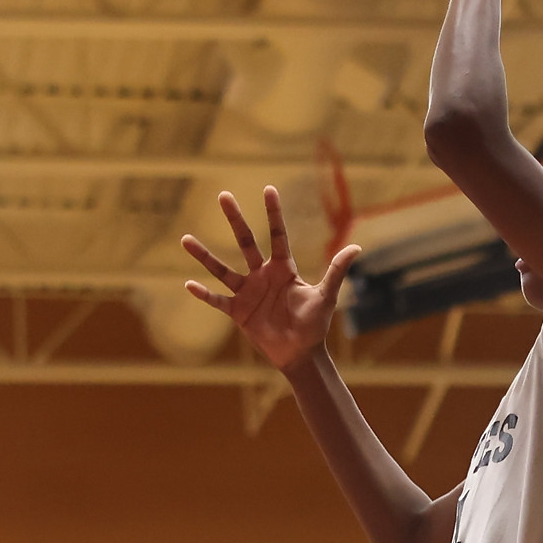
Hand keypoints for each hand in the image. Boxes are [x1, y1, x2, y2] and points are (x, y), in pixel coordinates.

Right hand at [182, 186, 360, 373]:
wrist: (300, 354)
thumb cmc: (314, 325)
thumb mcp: (326, 296)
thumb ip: (336, 271)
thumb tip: (357, 248)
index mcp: (283, 268)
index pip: (277, 235)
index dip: (274, 213)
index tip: (268, 189)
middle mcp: (262, 275)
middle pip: (246, 242)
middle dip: (235, 219)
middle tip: (223, 195)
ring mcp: (248, 292)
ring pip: (222, 269)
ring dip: (205, 256)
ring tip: (185, 239)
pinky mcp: (239, 312)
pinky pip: (218, 301)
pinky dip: (204, 295)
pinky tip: (189, 284)